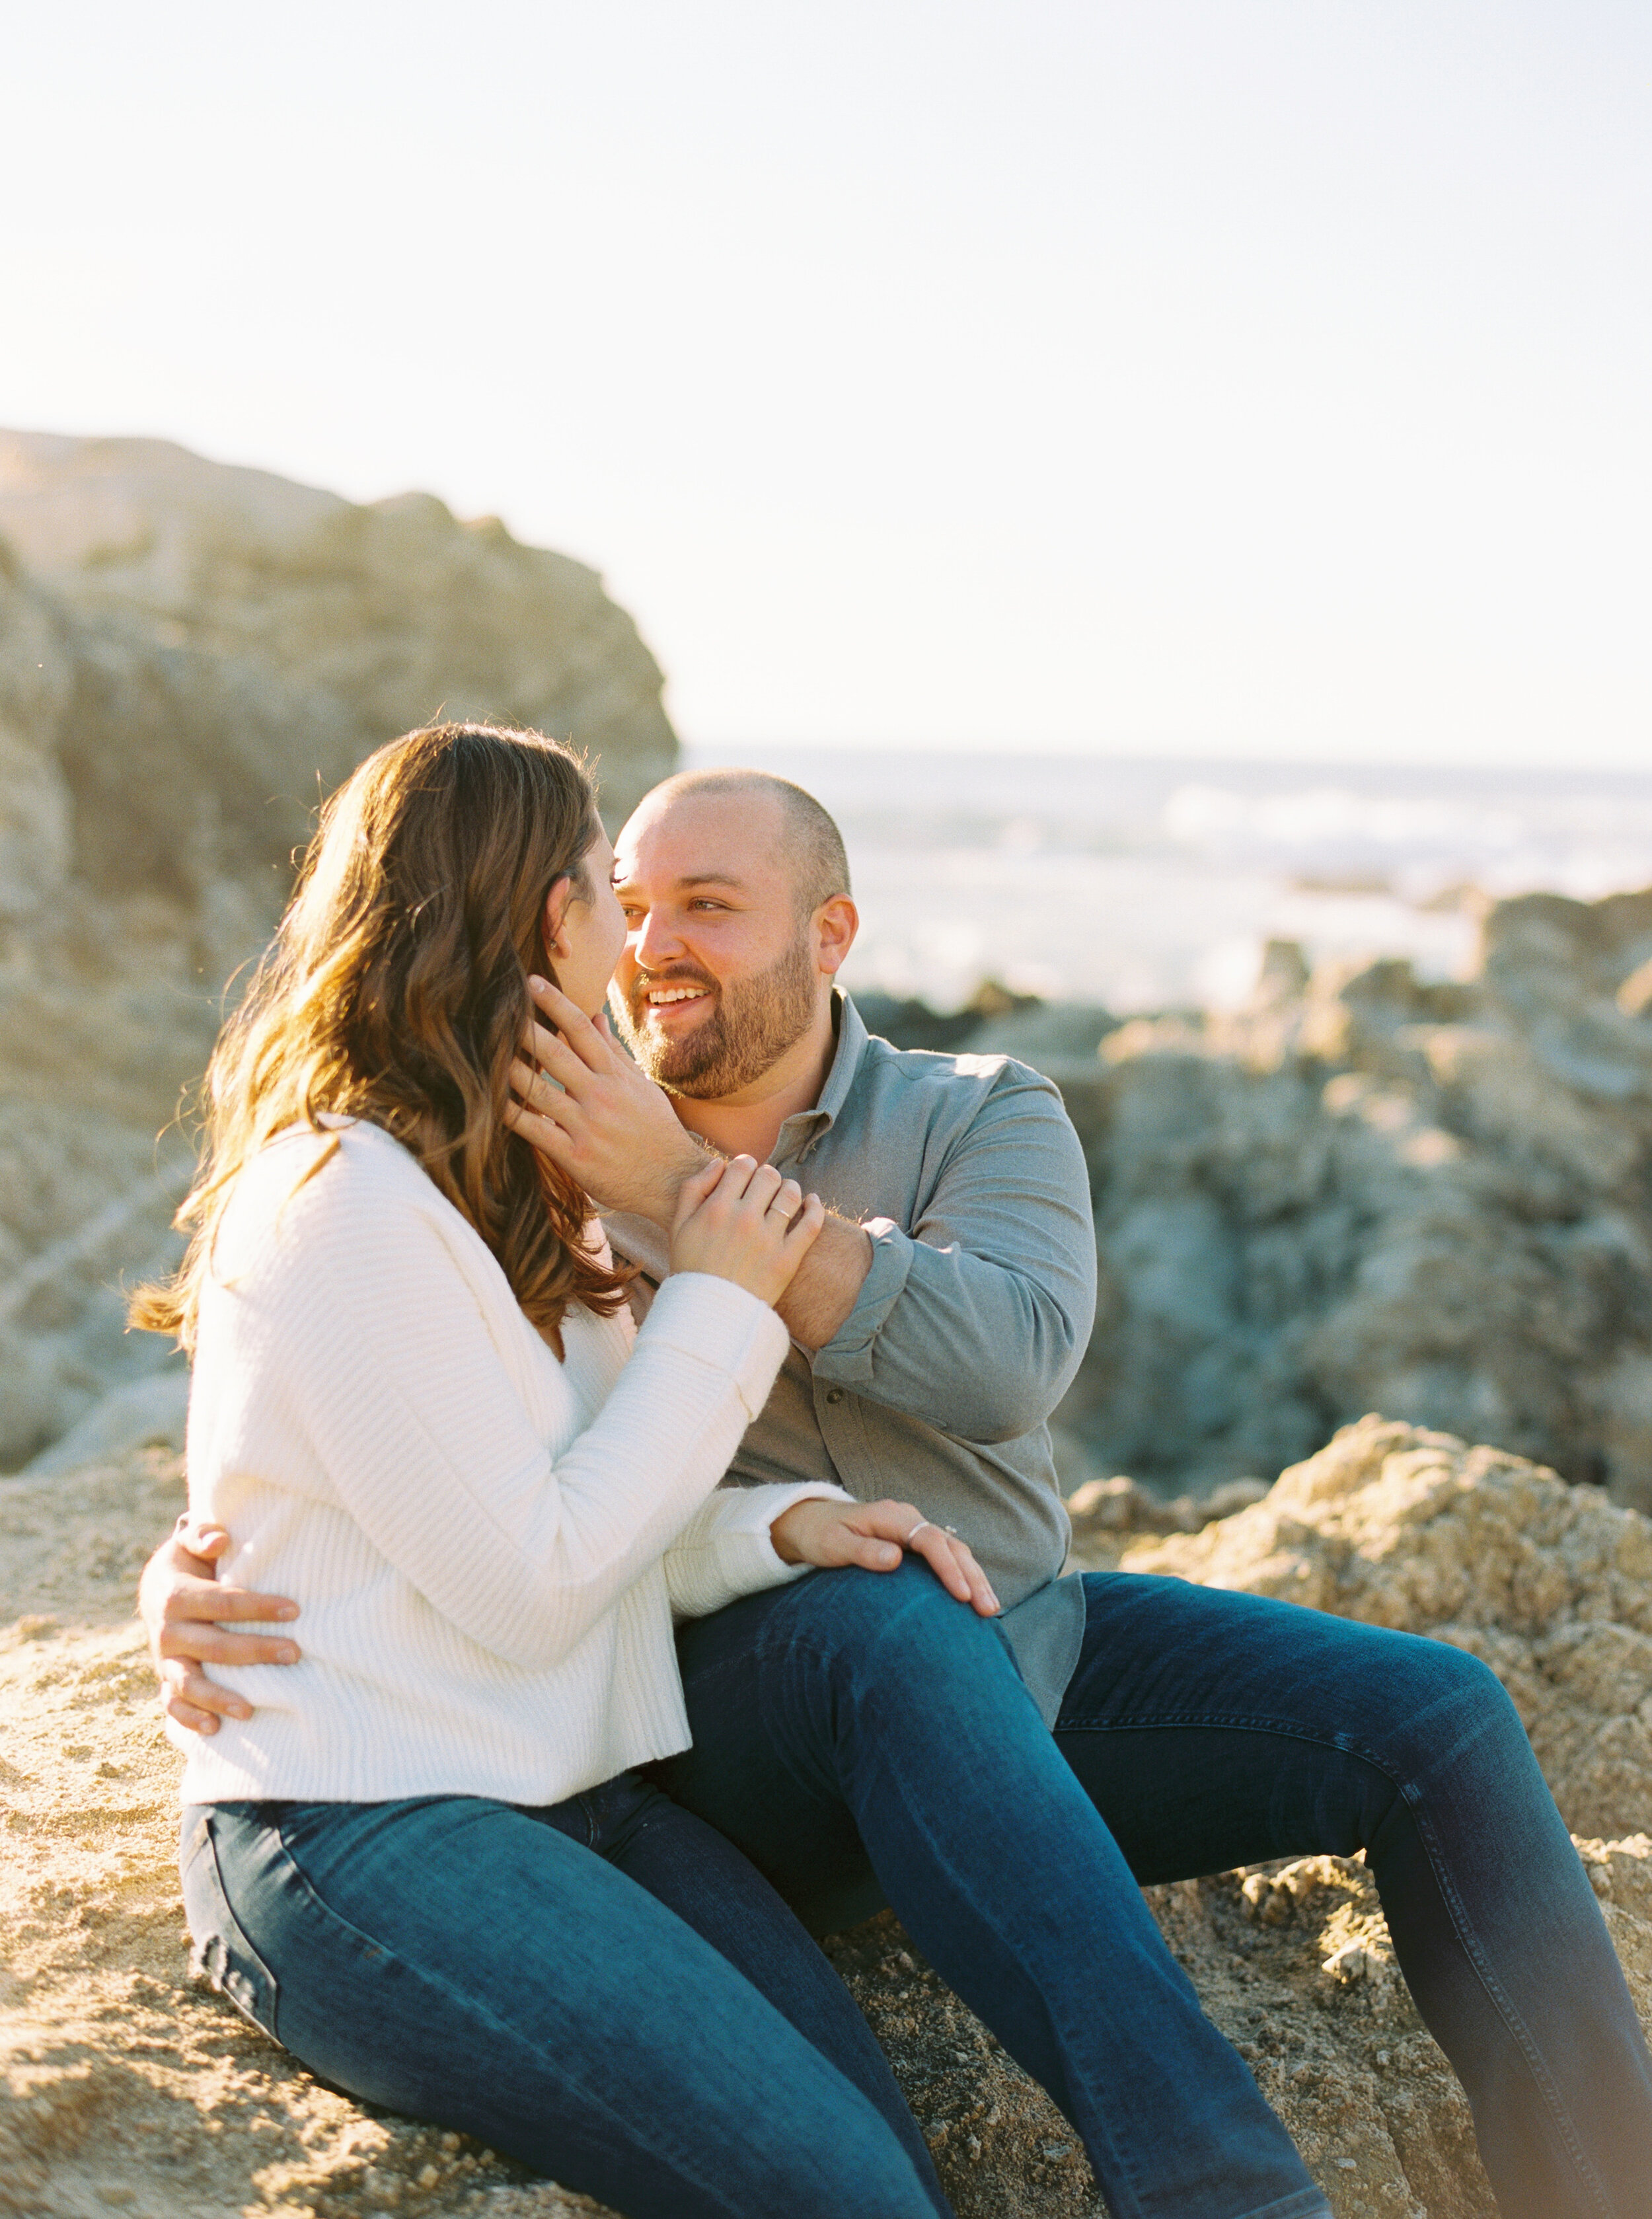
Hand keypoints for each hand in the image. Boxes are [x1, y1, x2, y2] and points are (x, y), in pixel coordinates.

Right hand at [137, 1518, 300, 1735]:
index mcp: (175, 1595)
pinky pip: (172, 1704)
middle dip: (255, 1651)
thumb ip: (201, 1535)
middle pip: (214, 1646)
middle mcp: (167, 1631)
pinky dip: (188, 1719)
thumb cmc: (188, 1563)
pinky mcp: (165, 1679)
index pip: (222, 1602)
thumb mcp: (187, 1543)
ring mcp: (165, 1659)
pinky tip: (214, 1729)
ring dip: (218, 1698)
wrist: (155, 1588)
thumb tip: (219, 1540)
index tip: (294, 1610)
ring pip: (189, 1683)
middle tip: (295, 1653)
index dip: (257, 1606)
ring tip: (250, 1710)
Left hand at [504, 978, 705, 1223]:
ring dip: (509, 1069)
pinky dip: (512, 1115)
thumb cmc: (656, 1132)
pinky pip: (536, 1132)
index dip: (556, 1003)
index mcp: (616, 1076)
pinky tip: (490, 1102)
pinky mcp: (576, 1157)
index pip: (583, 1029)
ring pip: (540, 1090)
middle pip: (556, 1053)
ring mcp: (587, 1126)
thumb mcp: (641, 1087)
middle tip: (497, 1006)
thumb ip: (614, 1053)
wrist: (674, 1182)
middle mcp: (601, 1095)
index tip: (532, 982)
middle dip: (524, 1028)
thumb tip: (595, 1017)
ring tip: (483, 1049)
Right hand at [669, 1154, 825, 1304]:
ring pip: (791, 1194)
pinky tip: (811, 1201)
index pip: (742, 1166)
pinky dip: (815, 1206)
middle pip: (768, 1176)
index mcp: (717, 1209)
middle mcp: (744, 1219)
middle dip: (766, 1175)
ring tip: (786, 1193)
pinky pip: (811, 1224)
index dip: (745, 1164)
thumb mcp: (678, 1226)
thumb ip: (693, 1188)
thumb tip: (719, 1163)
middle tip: (764, 1186)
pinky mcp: (788, 1259)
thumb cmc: (691, 1268)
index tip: (746, 1173)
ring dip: (790, 1187)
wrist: (708, 1314)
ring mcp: (768, 1239)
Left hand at [768, 1497, 1000, 1614]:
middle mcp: (908, 1519)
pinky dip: (963, 1575)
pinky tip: (973, 1598)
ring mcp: (914, 1529)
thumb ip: (863, 1551)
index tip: (961, 1595)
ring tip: (990, 1609)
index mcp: (891, 1516)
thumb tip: (896, 1558)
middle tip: (988, 1609)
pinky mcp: (915, 1543)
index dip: (947, 1567)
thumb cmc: (821, 1536)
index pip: (929, 1539)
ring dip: (974, 1577)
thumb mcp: (834, 1545)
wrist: (813, 1523)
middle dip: (973, 1576)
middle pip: (951, 1545)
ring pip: (954, 1551)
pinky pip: (946, 1557)